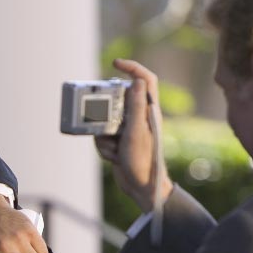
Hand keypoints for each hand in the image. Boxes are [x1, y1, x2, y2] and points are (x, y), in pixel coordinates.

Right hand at [94, 58, 173, 212]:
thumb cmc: (144, 161)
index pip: (145, 79)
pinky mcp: (119, 141)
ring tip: (114, 149)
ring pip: (105, 120)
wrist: (142, 189)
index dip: (132, 67)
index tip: (115, 63)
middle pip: (117, 101)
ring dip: (104, 136)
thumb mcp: (136, 132)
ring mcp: (128, 130)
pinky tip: (114, 157)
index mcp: (149, 111)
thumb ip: (136, 105)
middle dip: (106, 114)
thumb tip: (137, 80)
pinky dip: (103, 147)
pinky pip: (102, 136)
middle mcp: (140, 117)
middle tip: (105, 125)